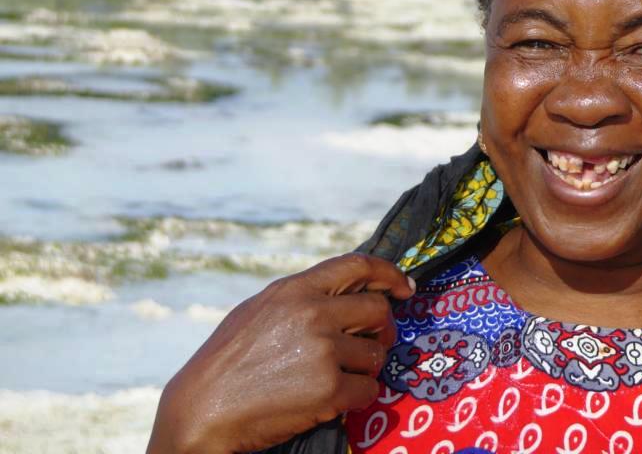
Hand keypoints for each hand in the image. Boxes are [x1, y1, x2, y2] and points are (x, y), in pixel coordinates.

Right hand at [147, 253, 415, 453]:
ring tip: (339, 376)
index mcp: (296, 289)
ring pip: (376, 353)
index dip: (389, 274)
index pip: (358, 266)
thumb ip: (302, 297)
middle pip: (378, 310)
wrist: (202, 410)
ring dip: (365, 367)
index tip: (404, 287)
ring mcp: (324, 350)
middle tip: (373, 343)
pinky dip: (357, 396)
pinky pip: (368, 389)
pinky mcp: (329, 389)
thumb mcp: (260, 309)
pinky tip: (334, 399)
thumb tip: (346, 292)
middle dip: (382, 328)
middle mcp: (314, 313)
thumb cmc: (227, 362)